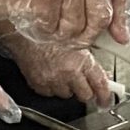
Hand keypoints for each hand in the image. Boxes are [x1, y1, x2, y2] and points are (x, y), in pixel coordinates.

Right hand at [0, 0, 129, 45]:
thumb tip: (115, 30)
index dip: (122, 15)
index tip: (122, 35)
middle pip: (101, 14)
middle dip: (88, 33)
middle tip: (71, 34)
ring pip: (76, 27)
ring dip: (59, 33)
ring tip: (44, 18)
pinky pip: (52, 29)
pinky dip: (41, 31)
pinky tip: (32, 15)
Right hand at [0, 30, 115, 107]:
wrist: (22, 29)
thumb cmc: (47, 28)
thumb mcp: (76, 37)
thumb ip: (89, 55)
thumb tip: (99, 68)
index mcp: (80, 60)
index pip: (100, 85)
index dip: (106, 96)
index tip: (107, 100)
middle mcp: (67, 73)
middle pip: (85, 95)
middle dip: (87, 91)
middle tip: (86, 84)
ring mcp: (52, 81)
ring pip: (67, 95)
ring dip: (68, 87)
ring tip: (64, 73)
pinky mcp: (38, 84)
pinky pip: (50, 92)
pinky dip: (52, 86)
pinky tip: (51, 73)